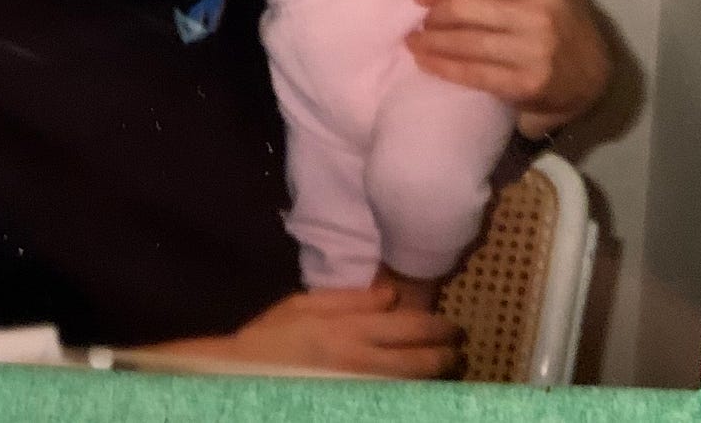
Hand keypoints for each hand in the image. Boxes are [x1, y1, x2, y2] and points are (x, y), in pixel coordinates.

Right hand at [146, 285, 462, 377]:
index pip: (408, 328)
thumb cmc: (272, 336)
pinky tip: (418, 391)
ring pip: (412, 386)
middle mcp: (362, 363)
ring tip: (446, 369)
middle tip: (457, 348)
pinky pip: (395, 401)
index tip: (452, 326)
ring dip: (435, 377)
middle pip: (419, 362)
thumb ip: (350, 299)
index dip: (437, 327)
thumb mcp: (305, 304)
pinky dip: (411, 395)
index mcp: (349, 331)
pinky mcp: (357, 404)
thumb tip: (392, 295)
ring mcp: (362, 391)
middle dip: (445, 355)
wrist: (243, 378)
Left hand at [406, 0, 610, 139]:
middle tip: (422, 18)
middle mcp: (539, 15)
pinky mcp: (526, 84)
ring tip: (414, 39)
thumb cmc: (561, 22)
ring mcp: (534, 52)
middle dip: (433, 13)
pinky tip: (425, 61)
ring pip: (464, 41)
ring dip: (430, 41)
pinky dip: (442, 66)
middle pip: (464, 8)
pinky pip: (472, 73)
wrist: (593, 76)